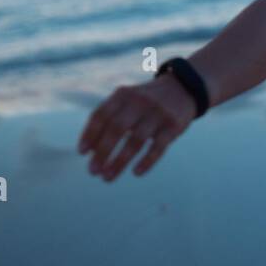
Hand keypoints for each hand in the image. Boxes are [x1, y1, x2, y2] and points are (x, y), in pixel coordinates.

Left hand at [77, 74, 196, 180]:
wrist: (183, 88)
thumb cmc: (145, 101)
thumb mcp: (127, 99)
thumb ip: (108, 117)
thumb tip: (89, 150)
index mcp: (123, 95)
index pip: (101, 114)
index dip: (90, 133)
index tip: (82, 153)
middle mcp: (140, 101)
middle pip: (117, 128)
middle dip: (102, 152)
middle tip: (92, 171)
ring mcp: (158, 113)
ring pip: (136, 141)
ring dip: (119, 162)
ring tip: (107, 177)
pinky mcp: (174, 126)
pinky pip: (158, 147)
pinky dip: (146, 161)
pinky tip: (136, 173)